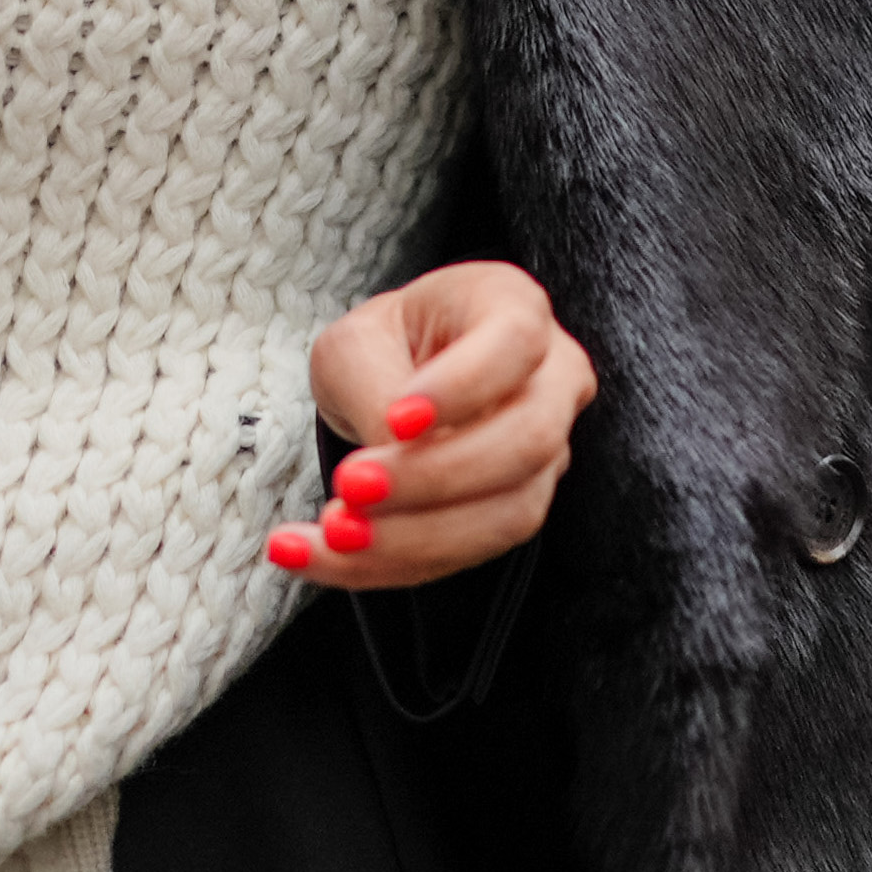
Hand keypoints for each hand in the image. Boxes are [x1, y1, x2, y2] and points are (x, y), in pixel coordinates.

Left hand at [265, 259, 595, 589]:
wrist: (389, 385)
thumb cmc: (381, 347)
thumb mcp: (356, 345)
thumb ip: (377, 388)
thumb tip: (393, 462)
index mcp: (512, 306)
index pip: (514, 341)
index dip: (464, 386)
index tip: (396, 419)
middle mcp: (551, 380)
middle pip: (527, 440)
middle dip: (435, 478)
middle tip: (351, 488)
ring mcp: (548, 453)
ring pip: (510, 513)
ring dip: (413, 539)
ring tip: (330, 535)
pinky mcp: (516, 512)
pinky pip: (469, 554)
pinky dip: (390, 564)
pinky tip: (320, 557)